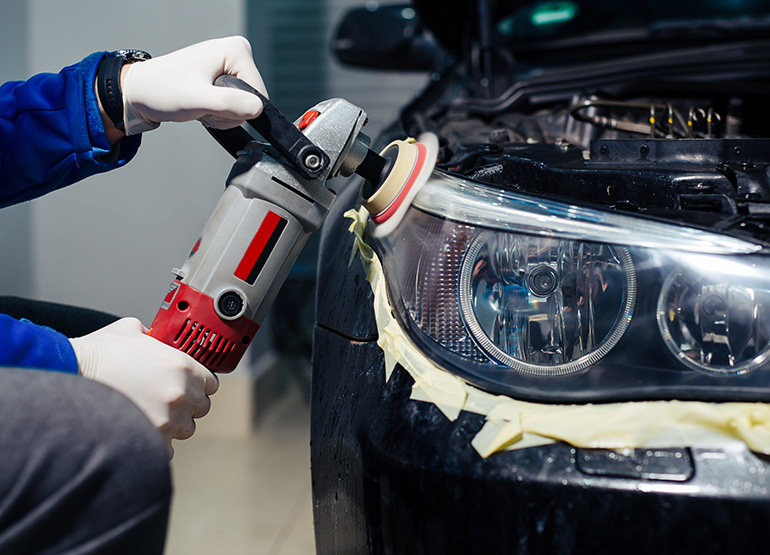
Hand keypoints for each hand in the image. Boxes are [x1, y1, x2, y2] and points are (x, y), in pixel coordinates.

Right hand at [70, 318, 218, 455]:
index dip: (199, 385)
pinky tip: (140, 431)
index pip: (211, 383)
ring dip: (173, 425)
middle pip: (201, 407)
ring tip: (150, 416)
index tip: (189, 387)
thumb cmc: (96, 355)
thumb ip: (149, 334)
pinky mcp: (153, 440)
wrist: (69, 378)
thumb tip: (149, 334)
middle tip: (165, 402)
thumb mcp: (127, 331)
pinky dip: (157, 444)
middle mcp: (181, 393)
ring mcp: (169, 419)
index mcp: (182, 365)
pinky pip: (167, 449)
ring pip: (186, 429)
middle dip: (187, 405)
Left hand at [121, 36, 267, 134]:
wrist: (143, 92)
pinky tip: (203, 104)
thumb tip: (257, 108)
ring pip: (245, 107)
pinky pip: (236, 107)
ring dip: (222, 114)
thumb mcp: (196, 99)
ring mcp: (232, 67)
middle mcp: (238, 54)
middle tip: (203, 104)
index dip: (237, 108)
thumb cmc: (163, 89)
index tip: (210, 102)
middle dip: (228, 111)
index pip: (259, 94)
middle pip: (253, 100)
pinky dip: (219, 113)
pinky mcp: (227, 79)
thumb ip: (228, 103)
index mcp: (236, 50)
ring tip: (200, 103)